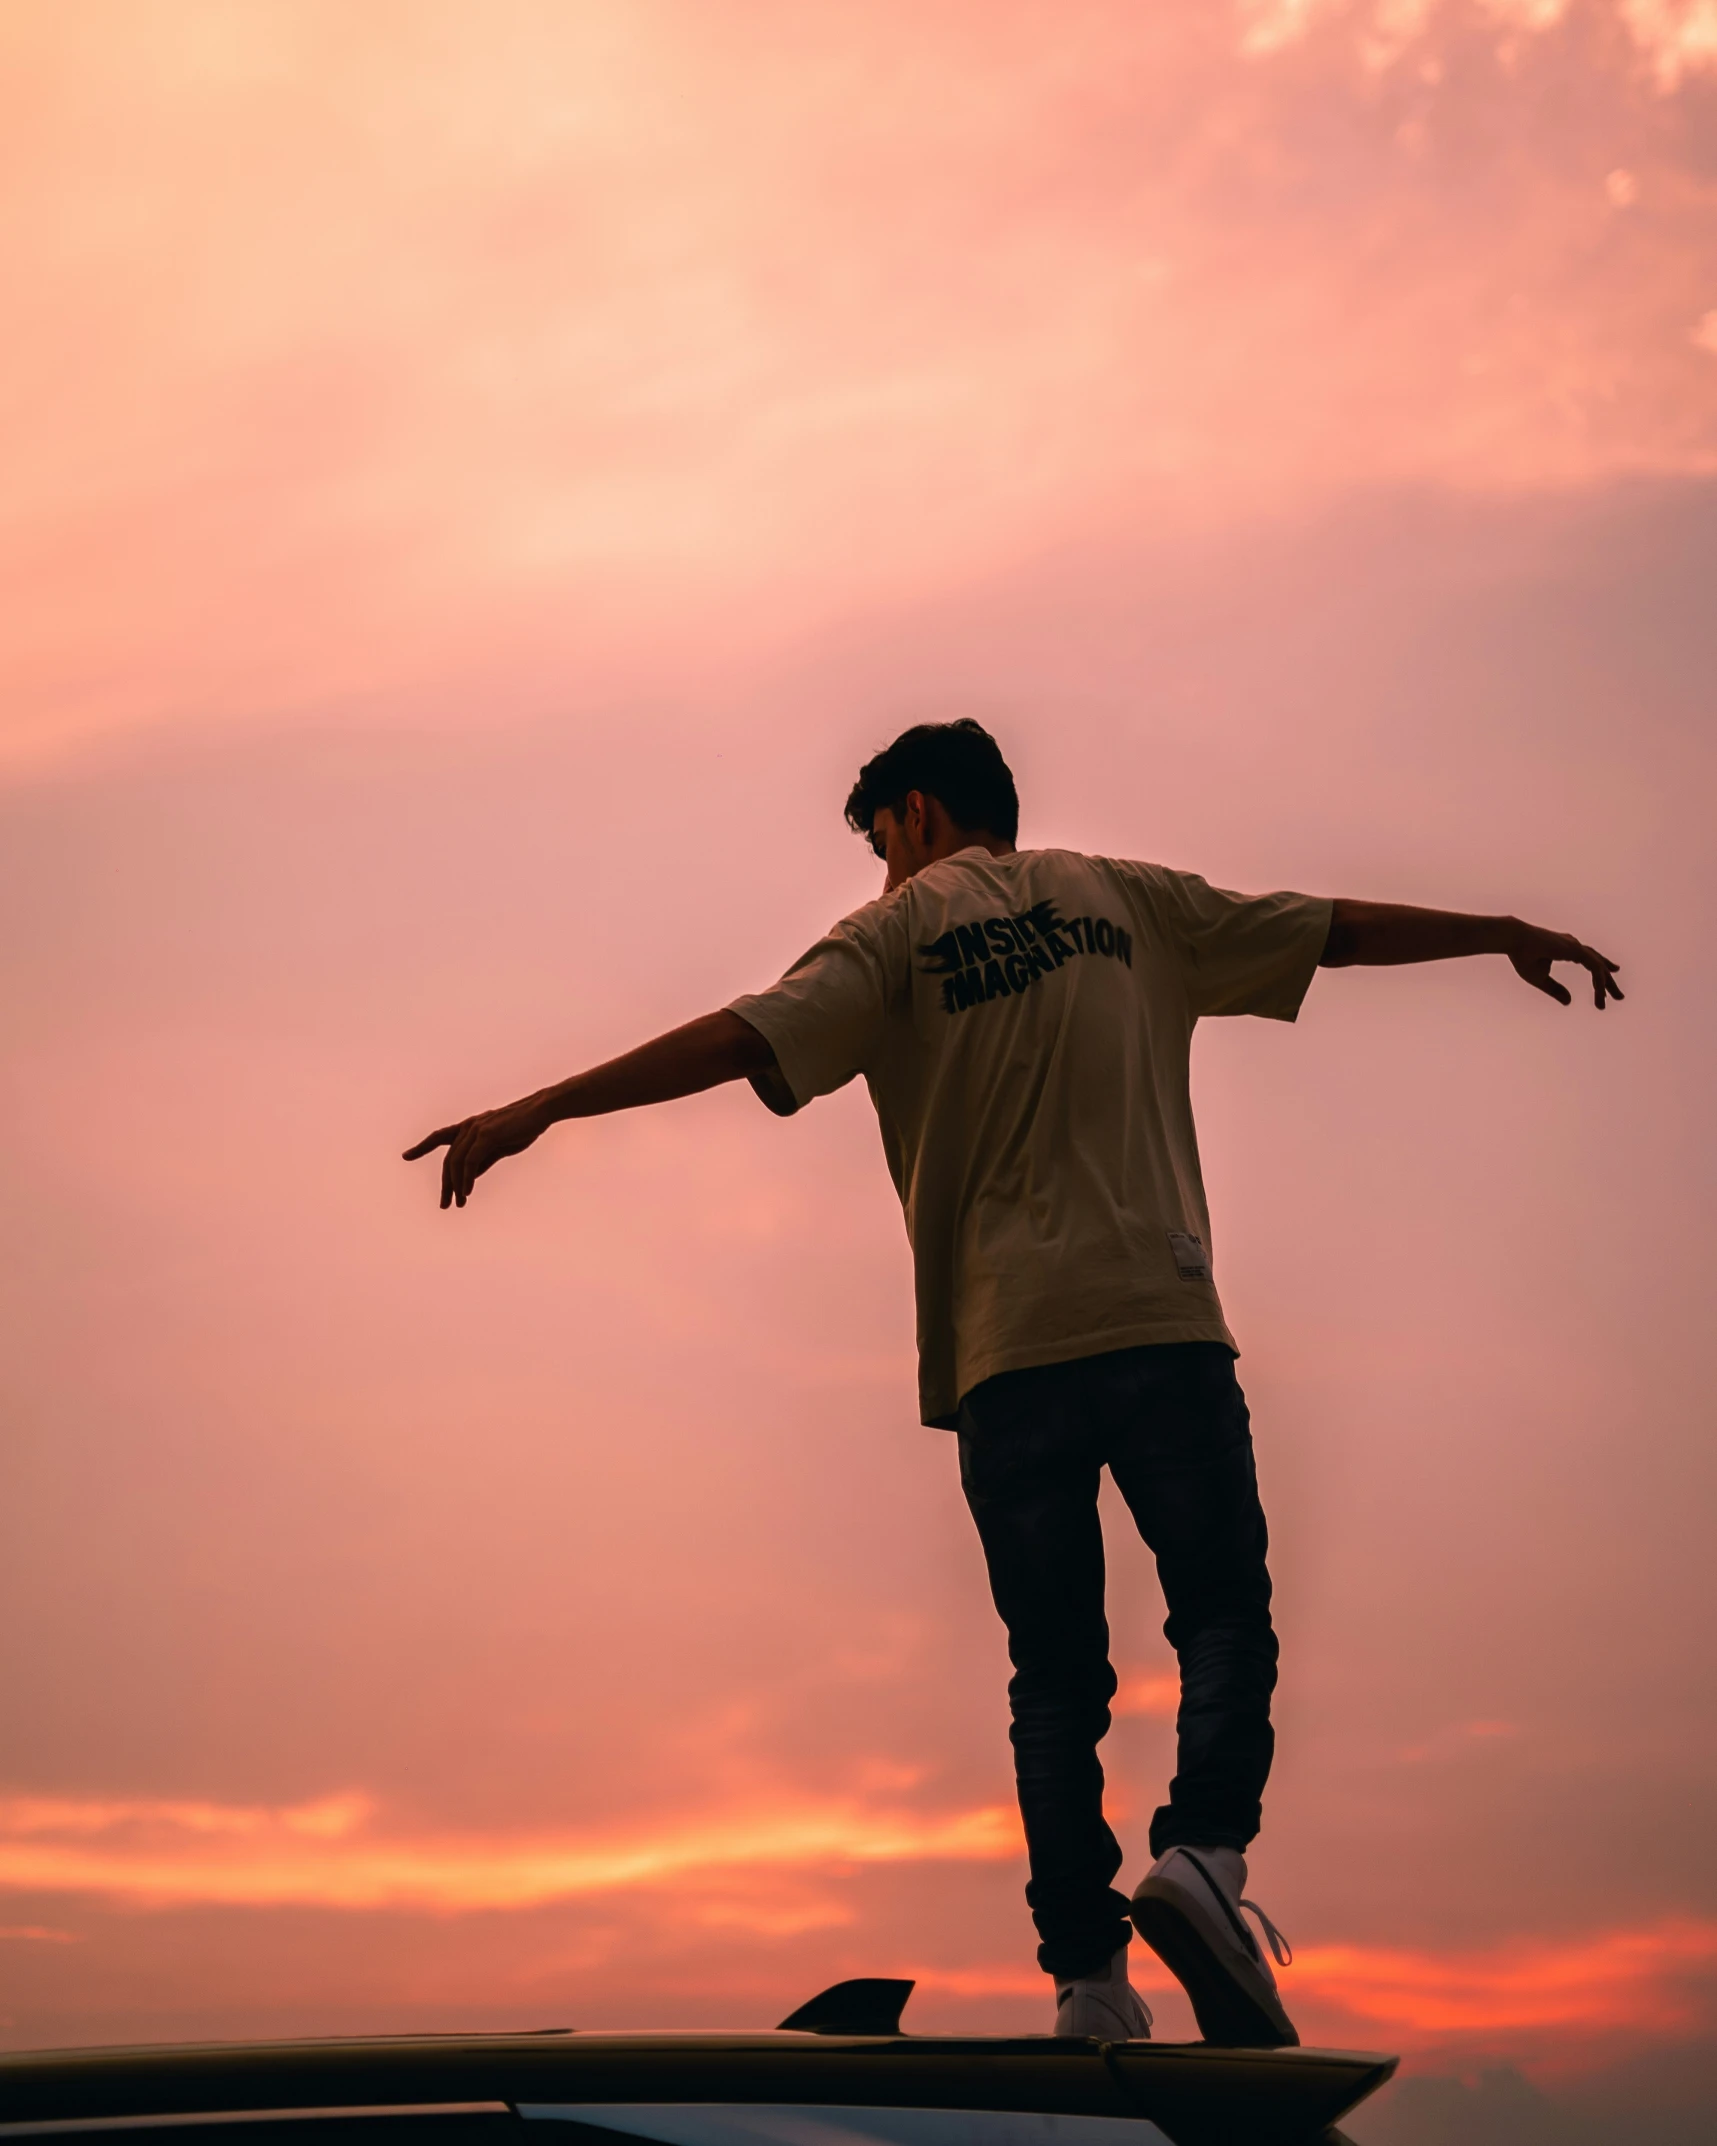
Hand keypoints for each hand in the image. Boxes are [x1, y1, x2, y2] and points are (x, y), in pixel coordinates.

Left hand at [402, 1096, 547, 1207]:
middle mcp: (467, 1127)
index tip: (405, 1156)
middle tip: (444, 1205)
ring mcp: (475, 1129)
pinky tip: (467, 1192)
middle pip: (448, 1160)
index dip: (422, 1147)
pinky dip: (466, 1178)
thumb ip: (483, 1160)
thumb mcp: (499, 1147)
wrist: (540, 1111)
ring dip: (456, 1186)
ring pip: (456, 1163)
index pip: (439, 1137)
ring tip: (458, 1203)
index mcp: (469, 1127)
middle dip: (445, 1184)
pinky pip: (470, 1162)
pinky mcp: (485, 1135)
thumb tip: (469, 1177)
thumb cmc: (522, 1127)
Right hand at [1507, 922, 1623, 1008]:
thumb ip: (1556, 990)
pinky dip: (1599, 982)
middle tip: (1619, 997)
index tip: (1609, 983)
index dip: (1600, 972)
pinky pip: (1594, 968)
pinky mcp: (1576, 950)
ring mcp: (1576, 946)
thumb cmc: (1523, 956)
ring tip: (1615, 999)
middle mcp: (1574, 946)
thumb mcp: (1540, 979)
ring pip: (1599, 967)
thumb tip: (1570, 1002)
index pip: (1590, 960)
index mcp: (1567, 949)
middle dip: (1609, 981)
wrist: (1514, 940)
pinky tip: (1601, 994)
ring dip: (1607, 985)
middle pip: (1598, 963)